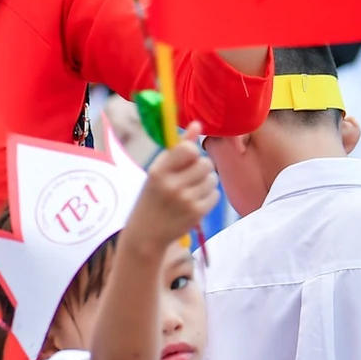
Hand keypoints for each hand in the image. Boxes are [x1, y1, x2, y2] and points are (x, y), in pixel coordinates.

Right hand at [126, 136, 216, 251]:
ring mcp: (185, 200)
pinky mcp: (197, 213)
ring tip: (189, 191)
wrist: (145, 235)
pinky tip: (193, 203)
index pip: (188, 150)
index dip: (191, 153)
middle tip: (187, 178)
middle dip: (200, 168)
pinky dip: (207, 197)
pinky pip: (214, 194)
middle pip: (205, 163)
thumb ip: (178, 148)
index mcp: (158, 172)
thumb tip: (197, 124)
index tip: (184, 160)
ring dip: (205, 183)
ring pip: (212, 178)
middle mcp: (171, 185)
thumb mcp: (157, 173)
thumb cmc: (151, 199)